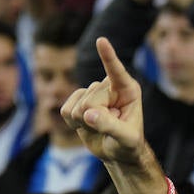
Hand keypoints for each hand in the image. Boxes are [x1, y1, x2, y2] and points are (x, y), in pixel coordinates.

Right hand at [61, 38, 147, 165]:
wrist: (117, 152)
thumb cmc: (128, 144)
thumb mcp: (126, 138)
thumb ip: (110, 125)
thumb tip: (88, 114)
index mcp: (128, 89)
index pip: (115, 71)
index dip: (108, 57)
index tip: (101, 40)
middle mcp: (109, 87)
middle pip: (90, 100)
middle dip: (96, 119)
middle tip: (111, 128)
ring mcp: (91, 92)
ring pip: (77, 106)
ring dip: (86, 123)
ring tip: (102, 127)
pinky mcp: (76, 101)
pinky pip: (65, 111)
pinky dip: (74, 124)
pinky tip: (88, 125)